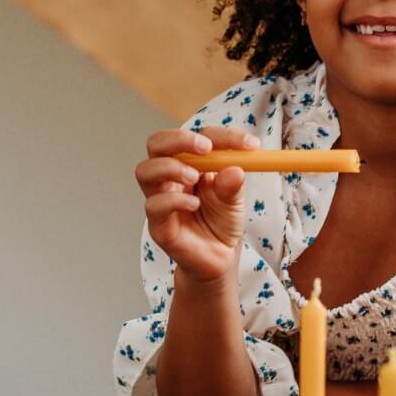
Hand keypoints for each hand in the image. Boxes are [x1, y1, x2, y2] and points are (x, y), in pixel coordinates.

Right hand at [135, 126, 260, 282]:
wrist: (218, 259)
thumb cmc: (222, 223)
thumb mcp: (236, 200)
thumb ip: (233, 185)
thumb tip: (236, 169)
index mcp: (190, 163)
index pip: (198, 137)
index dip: (223, 137)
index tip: (250, 145)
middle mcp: (170, 177)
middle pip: (157, 143)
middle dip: (180, 139)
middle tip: (206, 149)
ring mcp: (161, 199)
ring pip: (145, 170)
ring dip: (171, 168)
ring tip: (195, 178)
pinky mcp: (158, 224)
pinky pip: (154, 205)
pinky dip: (175, 200)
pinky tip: (195, 205)